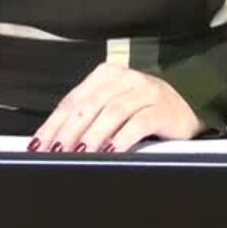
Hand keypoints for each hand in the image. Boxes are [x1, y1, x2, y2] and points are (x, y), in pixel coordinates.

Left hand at [32, 65, 202, 153]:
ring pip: (112, 112)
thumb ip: (87, 117)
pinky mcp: (162, 109)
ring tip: (80, 153)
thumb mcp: (112, 107)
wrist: (187, 107)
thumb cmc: (143, 109)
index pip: (73, 100)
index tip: (39, 145)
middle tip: (56, 152)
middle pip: (89, 105)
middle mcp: (125, 78)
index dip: (53, 124)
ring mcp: (145, 91)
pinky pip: (139, 124)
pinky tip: (111, 151)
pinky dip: (122, 138)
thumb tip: (54, 140)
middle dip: (69, 131)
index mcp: (106, 75)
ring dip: (93, 135)